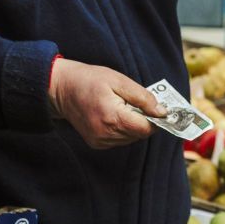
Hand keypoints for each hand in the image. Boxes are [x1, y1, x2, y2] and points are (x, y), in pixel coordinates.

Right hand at [48, 58, 164, 148]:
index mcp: (112, 117)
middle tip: (137, 104)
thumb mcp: (120, 81)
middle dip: (144, 120)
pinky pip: (119, 140)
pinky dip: (123, 129)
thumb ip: (143, 98)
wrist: (62, 88)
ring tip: (123, 107)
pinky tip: (114, 115)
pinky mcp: (96, 143)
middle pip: (139, 134)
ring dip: (133, 125)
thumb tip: (162, 112)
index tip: (159, 109)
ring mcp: (100, 141)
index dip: (156, 120)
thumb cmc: (91, 80)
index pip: (145, 129)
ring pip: (131, 138)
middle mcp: (106, 134)